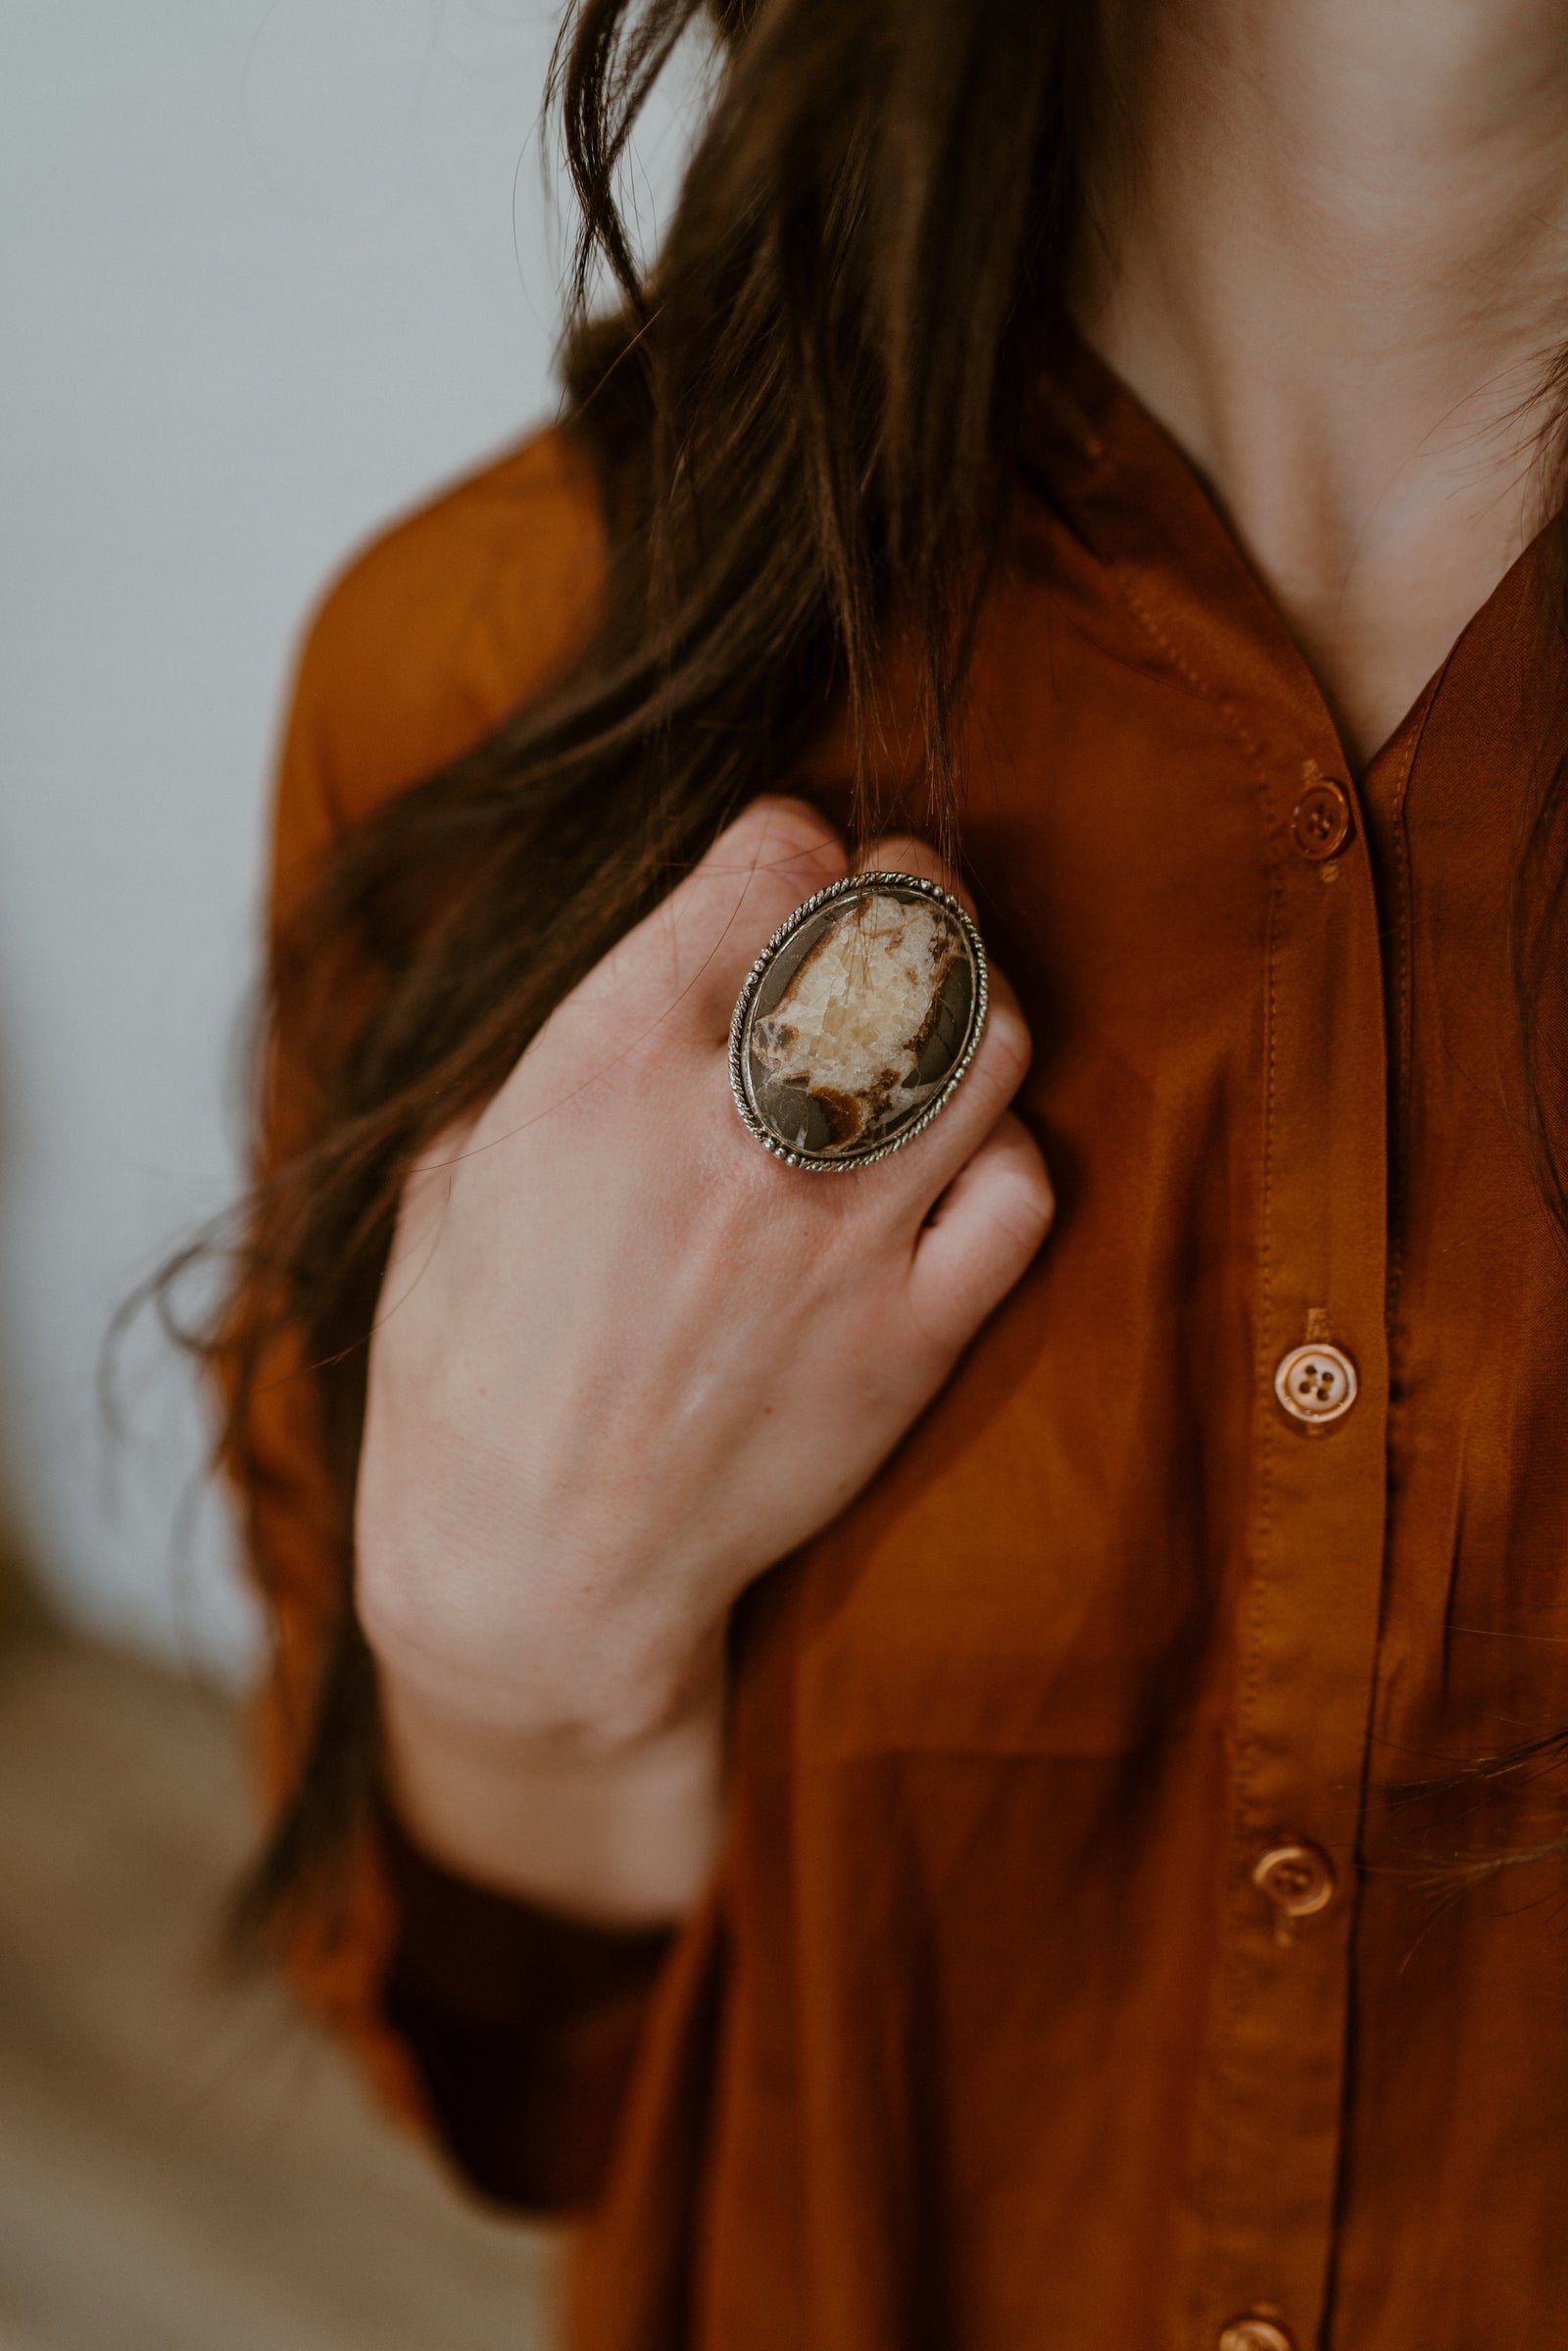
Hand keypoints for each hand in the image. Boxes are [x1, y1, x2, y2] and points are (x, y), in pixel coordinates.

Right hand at [357, 797, 1051, 1803]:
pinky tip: (957, 1162)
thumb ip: (558, 1056)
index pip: (771, 861)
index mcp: (608, 1067)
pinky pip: (1023, 1192)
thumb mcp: (453, 1175)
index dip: (788, 842)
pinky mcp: (912, 1339)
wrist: (530, 1575)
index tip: (784, 867)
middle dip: (908, 888)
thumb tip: (641, 983)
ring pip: (991, 1042)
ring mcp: (843, 1239)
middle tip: (898, 900)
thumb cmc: (465, 1375)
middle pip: (905, 927)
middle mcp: (743, 1133)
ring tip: (939, 1018)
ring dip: (972, 1004)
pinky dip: (1004, 1154)